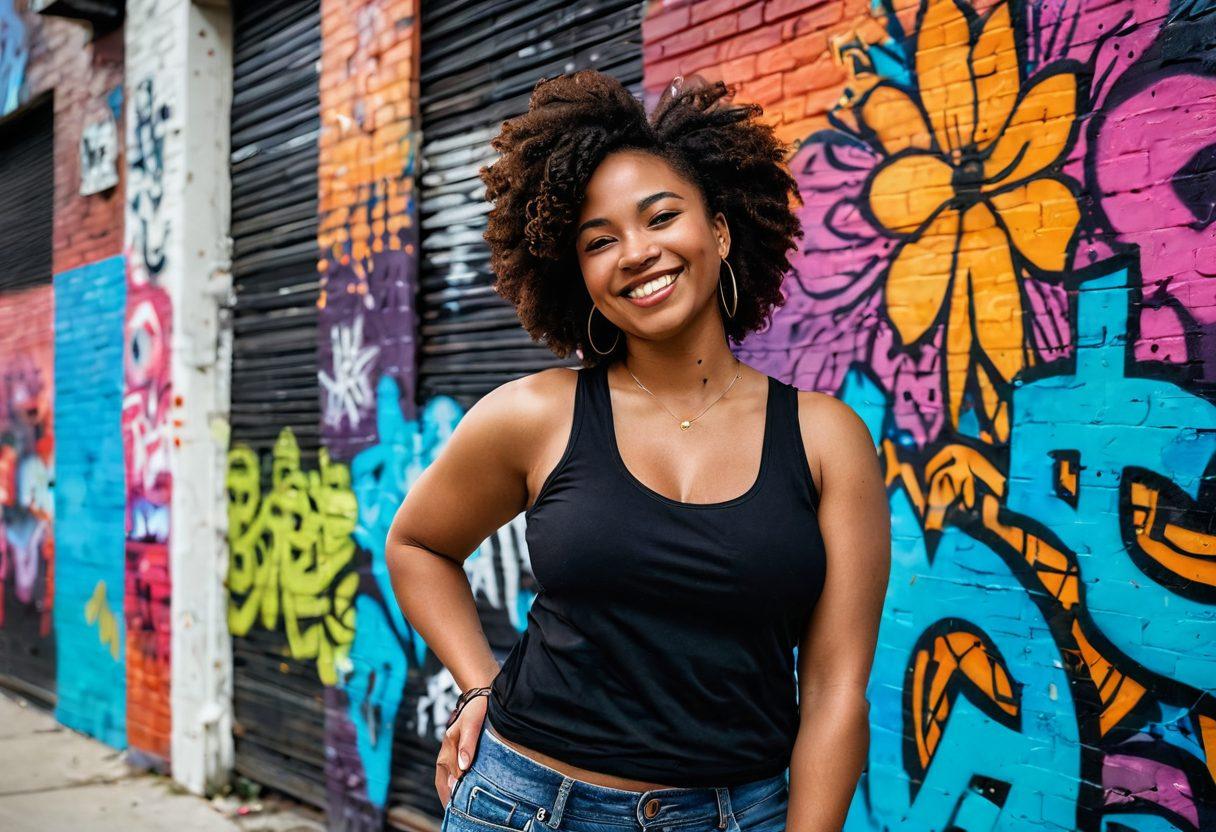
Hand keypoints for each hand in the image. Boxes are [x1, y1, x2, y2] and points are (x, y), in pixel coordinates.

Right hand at [436, 693, 488, 807]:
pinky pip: (454, 773)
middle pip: (443, 781)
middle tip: (456, 816)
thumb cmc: (478, 708)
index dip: (452, 794)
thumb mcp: (473, 723)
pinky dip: (456, 785)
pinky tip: (465, 793)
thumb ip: (467, 744)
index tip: (458, 809)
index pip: (448, 778)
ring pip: (448, 778)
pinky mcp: (461, 752)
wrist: (482, 693)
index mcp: (448, 748)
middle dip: (448, 798)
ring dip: (451, 793)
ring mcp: (453, 753)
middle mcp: (447, 753)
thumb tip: (463, 768)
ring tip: (459, 811)